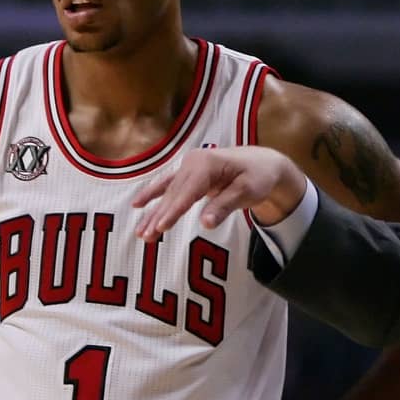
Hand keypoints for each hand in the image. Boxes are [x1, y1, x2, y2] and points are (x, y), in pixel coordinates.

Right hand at [132, 146, 306, 241]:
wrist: (262, 163)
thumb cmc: (257, 177)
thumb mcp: (247, 192)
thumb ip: (224, 206)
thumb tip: (206, 224)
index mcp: (208, 163)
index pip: (188, 192)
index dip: (174, 211)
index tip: (161, 227)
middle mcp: (194, 162)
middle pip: (174, 194)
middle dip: (159, 217)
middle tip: (146, 237)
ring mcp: (189, 166)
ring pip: (168, 194)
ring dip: (153, 213)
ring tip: (140, 233)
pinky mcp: (188, 174)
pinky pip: (167, 186)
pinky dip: (152, 195)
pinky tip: (137, 205)